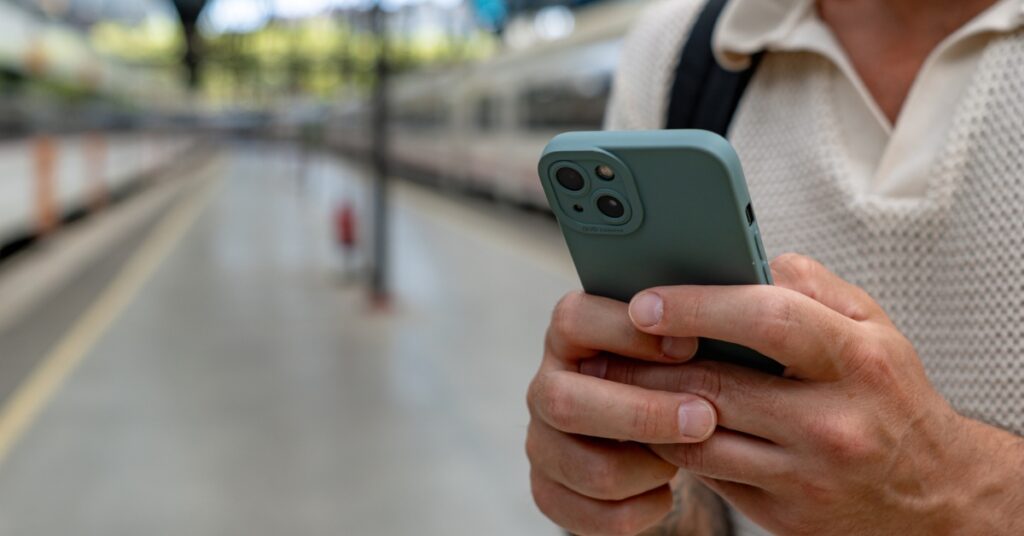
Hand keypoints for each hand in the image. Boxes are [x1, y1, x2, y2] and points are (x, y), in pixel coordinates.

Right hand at [526, 292, 729, 535]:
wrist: (661, 429)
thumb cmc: (683, 369)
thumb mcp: (688, 333)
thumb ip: (699, 312)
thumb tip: (750, 291)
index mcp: (572, 332)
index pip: (574, 319)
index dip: (625, 333)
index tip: (688, 346)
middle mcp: (548, 384)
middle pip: (564, 401)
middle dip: (641, 414)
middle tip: (705, 417)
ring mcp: (544, 441)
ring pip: (587, 468)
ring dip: (649, 467)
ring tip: (687, 457)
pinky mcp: (551, 490)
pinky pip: (591, 516)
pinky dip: (639, 509)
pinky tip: (664, 489)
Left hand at [592, 254, 1023, 533]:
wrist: (932, 493)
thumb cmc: (891, 396)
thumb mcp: (875, 328)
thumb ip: (812, 286)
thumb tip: (748, 258)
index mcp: (858, 359)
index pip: (766, 319)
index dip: (696, 306)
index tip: (645, 301)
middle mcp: (834, 421)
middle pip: (715, 385)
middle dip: (646, 365)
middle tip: (602, 345)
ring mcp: (806, 475)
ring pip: (698, 438)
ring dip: (645, 410)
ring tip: (613, 382)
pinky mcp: (783, 514)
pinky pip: (708, 475)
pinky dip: (673, 445)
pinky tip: (651, 422)